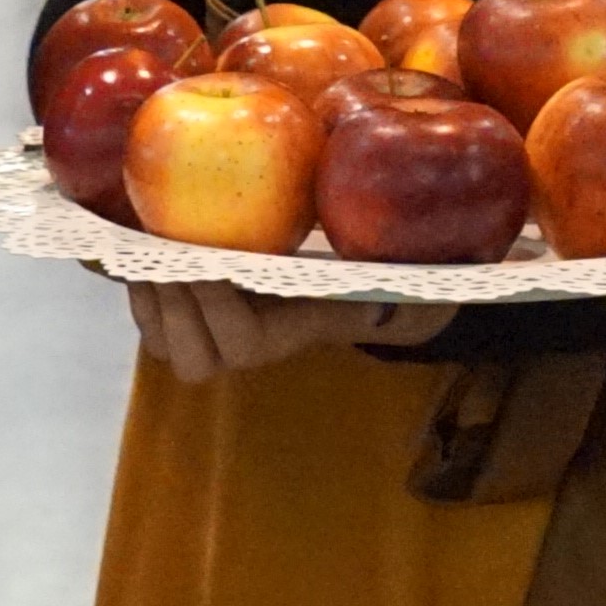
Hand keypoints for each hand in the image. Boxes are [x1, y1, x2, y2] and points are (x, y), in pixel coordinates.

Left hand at [131, 282, 452, 382]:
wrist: (342, 283)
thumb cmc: (363, 257)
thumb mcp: (383, 249)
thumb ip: (402, 250)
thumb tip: (467, 256)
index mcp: (291, 331)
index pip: (242, 340)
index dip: (216, 306)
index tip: (207, 261)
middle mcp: (250, 350)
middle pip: (193, 356)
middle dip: (173, 306)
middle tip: (164, 254)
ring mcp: (216, 344)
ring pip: (166, 346)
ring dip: (151, 304)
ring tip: (148, 257)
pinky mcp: (188, 327)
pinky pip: (151, 327)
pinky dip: (139, 298)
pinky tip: (139, 258)